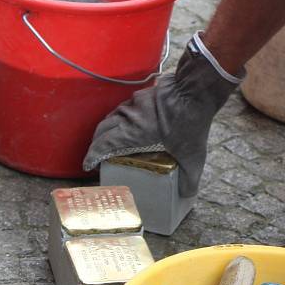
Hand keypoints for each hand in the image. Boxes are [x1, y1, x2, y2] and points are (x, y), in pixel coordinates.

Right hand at [83, 33, 243, 196]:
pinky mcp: (146, 91)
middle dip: (96, 141)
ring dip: (108, 126)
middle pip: (103, 128)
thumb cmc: (190, 122)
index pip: (104, 144)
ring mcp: (137, 100)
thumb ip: (189, 178)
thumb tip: (187, 194)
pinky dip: (122, 114)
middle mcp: (129, 115)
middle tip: (97, 153)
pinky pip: (127, 104)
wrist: (197, 90)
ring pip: (114, 114)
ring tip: (111, 137)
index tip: (88, 164)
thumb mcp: (192, 156)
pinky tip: (131, 119)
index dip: (93, 155)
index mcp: (133, 131)